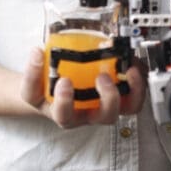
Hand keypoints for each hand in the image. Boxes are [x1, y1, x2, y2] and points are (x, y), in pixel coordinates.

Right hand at [20, 46, 144, 127]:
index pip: (64, 115)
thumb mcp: (31, 86)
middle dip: (108, 97)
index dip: (66, 101)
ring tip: (129, 69)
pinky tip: (133, 63)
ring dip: (133, 90)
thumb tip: (37, 53)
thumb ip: (32, 72)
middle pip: (105, 117)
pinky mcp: (118, 98)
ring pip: (127, 109)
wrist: (53, 95)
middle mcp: (88, 115)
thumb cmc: (45, 92)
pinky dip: (139, 80)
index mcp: (64, 114)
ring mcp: (105, 107)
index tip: (64, 81)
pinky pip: (135, 94)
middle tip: (102, 76)